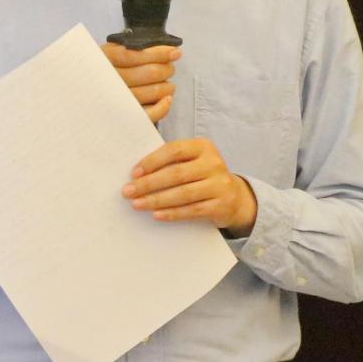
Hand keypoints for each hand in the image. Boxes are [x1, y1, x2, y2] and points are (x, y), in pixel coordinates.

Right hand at [101, 42, 180, 123]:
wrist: (84, 93)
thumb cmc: (101, 71)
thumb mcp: (109, 53)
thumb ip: (132, 49)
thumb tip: (166, 50)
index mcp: (105, 60)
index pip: (136, 55)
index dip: (159, 53)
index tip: (175, 51)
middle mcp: (110, 80)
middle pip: (150, 73)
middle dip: (166, 69)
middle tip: (170, 68)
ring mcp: (117, 100)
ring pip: (153, 92)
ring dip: (167, 86)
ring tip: (168, 84)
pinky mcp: (124, 117)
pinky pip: (148, 114)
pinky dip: (162, 107)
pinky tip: (167, 99)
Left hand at [122, 137, 256, 236]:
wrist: (233, 197)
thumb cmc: (202, 176)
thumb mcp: (192, 161)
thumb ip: (170, 160)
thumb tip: (137, 172)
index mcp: (203, 146)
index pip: (174, 150)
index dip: (152, 161)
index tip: (133, 173)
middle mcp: (213, 163)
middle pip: (176, 174)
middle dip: (149, 183)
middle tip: (128, 191)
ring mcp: (219, 184)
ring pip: (183, 194)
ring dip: (156, 200)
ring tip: (137, 204)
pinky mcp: (221, 205)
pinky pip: (192, 210)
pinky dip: (172, 213)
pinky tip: (156, 215)